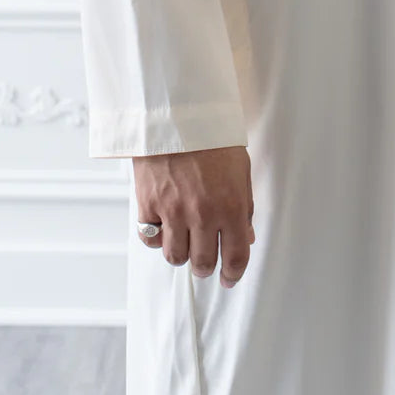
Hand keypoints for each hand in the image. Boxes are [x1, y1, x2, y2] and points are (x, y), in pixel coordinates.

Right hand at [133, 144, 254, 286]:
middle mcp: (203, 215)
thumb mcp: (240, 171)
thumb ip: (244, 208)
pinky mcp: (149, 205)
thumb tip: (245, 237)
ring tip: (184, 241)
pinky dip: (156, 238)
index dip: (233, 274)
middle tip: (205, 260)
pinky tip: (163, 227)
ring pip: (175, 257)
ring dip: (181, 254)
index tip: (229, 279)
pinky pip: (150, 238)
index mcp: (231, 207)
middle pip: (202, 263)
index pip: (236, 257)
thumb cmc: (213, 139)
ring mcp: (174, 212)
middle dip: (206, 266)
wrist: (178, 115)